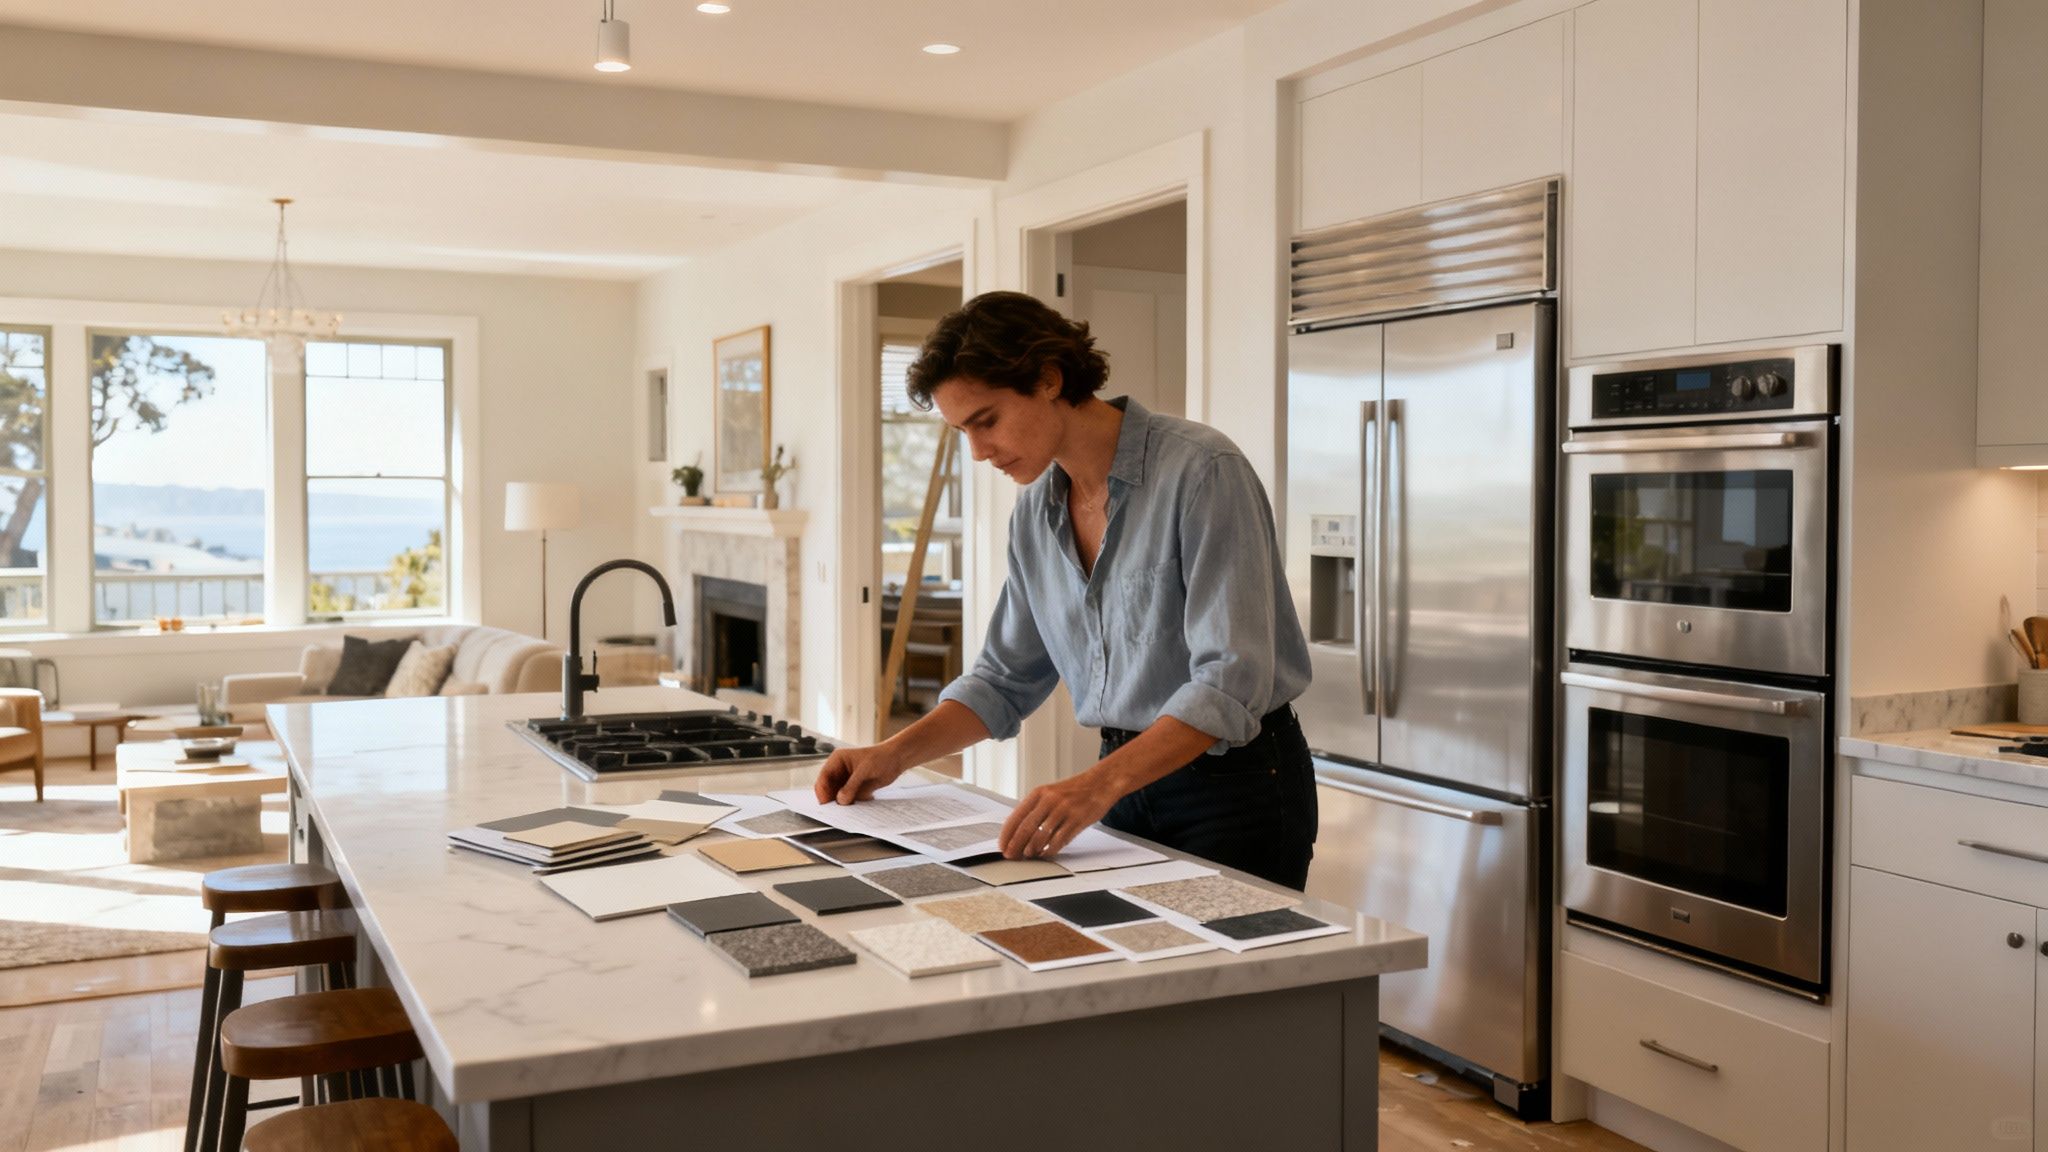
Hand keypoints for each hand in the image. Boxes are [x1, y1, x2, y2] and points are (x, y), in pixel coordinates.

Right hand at [813, 743, 906, 804]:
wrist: (896, 759)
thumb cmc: (881, 757)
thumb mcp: (864, 770)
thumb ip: (851, 786)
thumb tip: (840, 800)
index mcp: (837, 760)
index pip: (824, 778)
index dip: (823, 791)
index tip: (826, 804)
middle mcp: (839, 771)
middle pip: (828, 789)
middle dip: (832, 799)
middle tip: (837, 811)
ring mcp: (846, 780)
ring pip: (837, 796)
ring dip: (842, 803)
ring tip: (851, 808)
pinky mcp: (854, 788)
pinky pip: (848, 800)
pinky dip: (852, 804)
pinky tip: (861, 803)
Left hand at [999, 774, 1121, 858]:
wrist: (1101, 782)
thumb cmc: (1076, 790)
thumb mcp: (1051, 793)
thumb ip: (1036, 809)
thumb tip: (1019, 832)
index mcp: (1040, 793)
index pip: (1016, 816)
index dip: (1007, 834)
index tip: (1002, 845)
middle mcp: (1050, 800)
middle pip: (1026, 828)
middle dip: (1015, 845)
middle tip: (1011, 855)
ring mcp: (1064, 810)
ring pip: (1041, 836)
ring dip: (1032, 849)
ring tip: (1028, 855)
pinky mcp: (1077, 820)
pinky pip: (1059, 840)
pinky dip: (1050, 850)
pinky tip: (1046, 854)